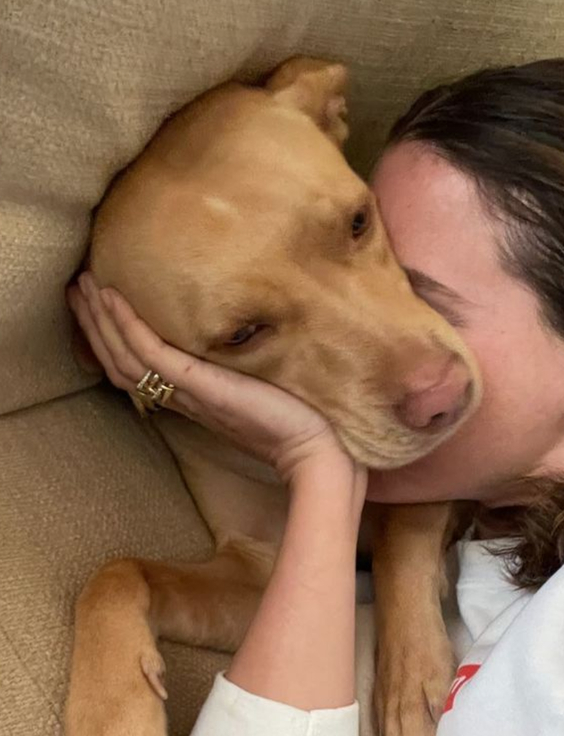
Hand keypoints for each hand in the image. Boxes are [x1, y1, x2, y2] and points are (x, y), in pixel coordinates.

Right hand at [68, 274, 357, 483]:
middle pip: (121, 360)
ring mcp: (189, 392)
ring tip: (84, 285)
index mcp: (194, 398)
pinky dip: (128, 326)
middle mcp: (183, 397)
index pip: (139, 367)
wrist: (315, 449)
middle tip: (76, 287)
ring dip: (101, 320)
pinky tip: (114, 298)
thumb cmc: (299, 422)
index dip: (113, 338)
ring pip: (126, 356)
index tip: (98, 305)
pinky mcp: (201, 386)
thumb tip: (248, 341)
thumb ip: (244, 370)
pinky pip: (152, 354)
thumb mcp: (262, 388)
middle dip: (95, 324)